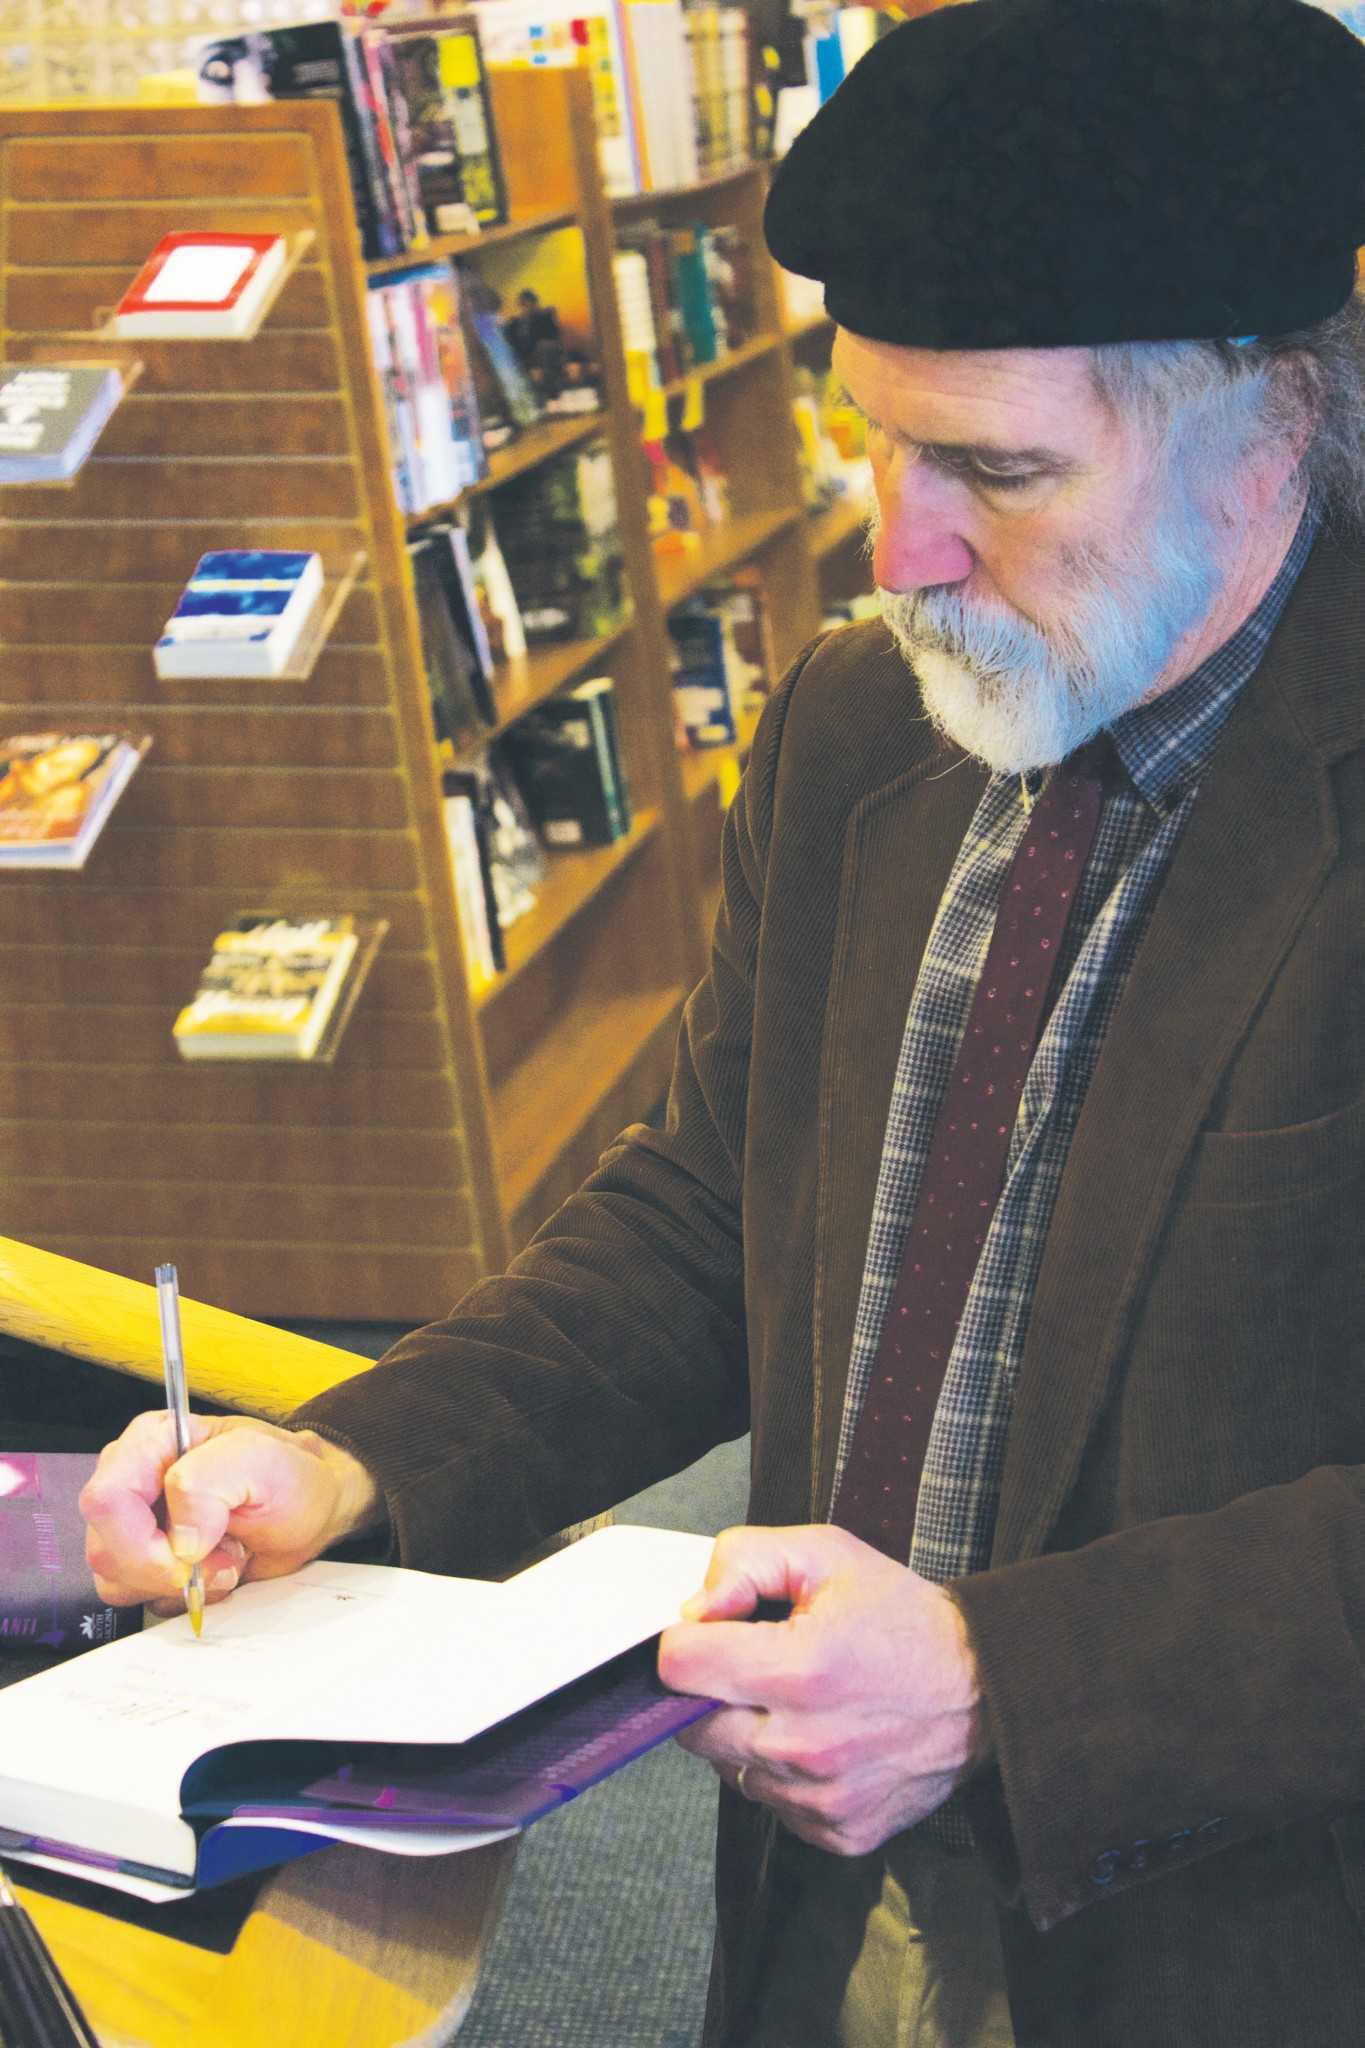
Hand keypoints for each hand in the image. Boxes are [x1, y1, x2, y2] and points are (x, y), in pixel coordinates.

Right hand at [80, 1412, 383, 1614]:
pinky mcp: (150, 1562)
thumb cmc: (289, 1475)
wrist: (310, 1507)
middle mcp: (134, 1483)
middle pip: (105, 1550)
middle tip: (222, 1556)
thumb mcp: (260, 1460)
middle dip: (166, 1569)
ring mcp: (138, 1526)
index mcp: (150, 1444)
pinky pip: (142, 1598)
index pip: (107, 1500)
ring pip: (117, 1581)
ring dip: (179, 1585)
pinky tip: (217, 1570)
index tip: (189, 1557)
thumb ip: (208, 1485)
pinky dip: (184, 1597)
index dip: (140, 1542)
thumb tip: (179, 1540)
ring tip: (225, 1557)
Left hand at [658, 1524, 987, 1856]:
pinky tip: (820, 1737)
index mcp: (799, 1670)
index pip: (678, 1667)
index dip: (688, 1639)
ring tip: (797, 1700)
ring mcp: (821, 1799)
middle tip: (756, 1663)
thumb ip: (745, 1560)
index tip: (716, 1632)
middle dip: (712, 1689)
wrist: (984, 1689)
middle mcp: (804, 1746)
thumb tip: (693, 1608)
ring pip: (728, 1767)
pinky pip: (771, 1804)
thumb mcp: (827, 1553)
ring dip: (744, 1733)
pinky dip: (780, 1773)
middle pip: (690, 1726)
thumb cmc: (903, 1618)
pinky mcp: (837, 1832)